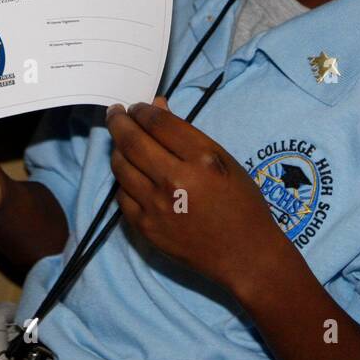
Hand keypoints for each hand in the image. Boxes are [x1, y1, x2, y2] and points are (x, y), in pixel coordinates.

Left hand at [106, 99, 283, 291]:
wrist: (244, 254)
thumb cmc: (241, 202)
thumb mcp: (222, 160)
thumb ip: (186, 133)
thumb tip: (156, 106)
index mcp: (201, 159)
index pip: (158, 123)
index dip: (143, 110)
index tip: (138, 107)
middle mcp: (175, 180)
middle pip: (132, 140)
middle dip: (118, 120)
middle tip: (116, 113)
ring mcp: (157, 205)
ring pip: (121, 166)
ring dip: (117, 148)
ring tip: (121, 142)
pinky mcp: (145, 227)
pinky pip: (122, 195)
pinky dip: (123, 179)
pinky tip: (129, 173)